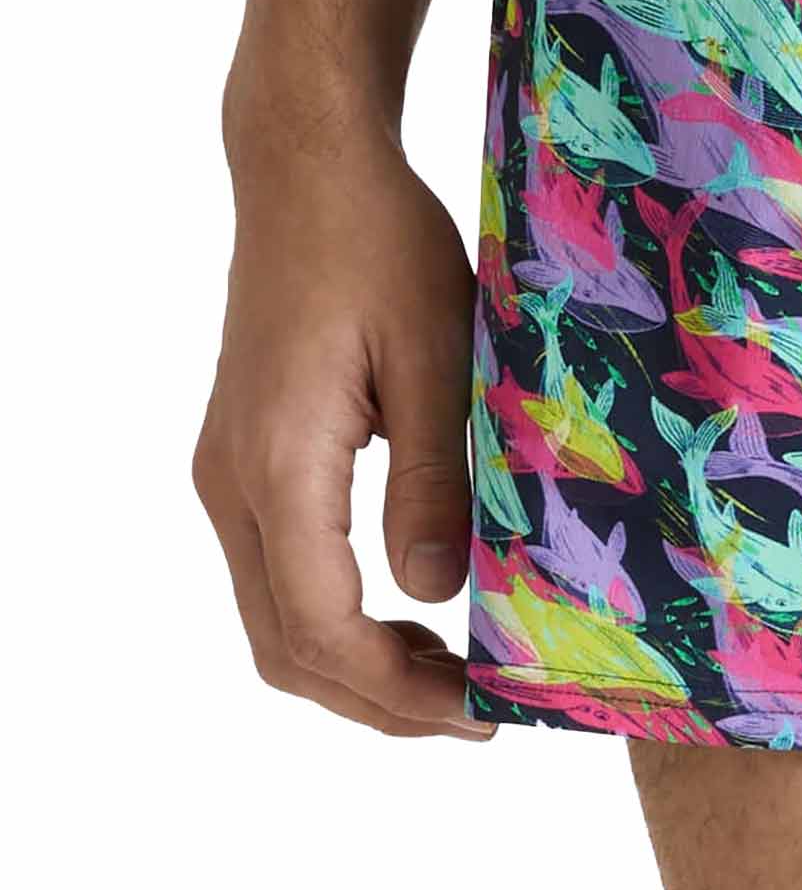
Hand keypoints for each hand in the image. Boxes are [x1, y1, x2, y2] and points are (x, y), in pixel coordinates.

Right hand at [193, 130, 491, 736]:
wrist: (308, 172)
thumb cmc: (381, 245)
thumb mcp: (437, 351)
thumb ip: (435, 475)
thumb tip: (437, 593)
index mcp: (278, 465)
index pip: (320, 627)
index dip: (398, 690)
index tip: (483, 713)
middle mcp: (233, 484)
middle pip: (286, 647)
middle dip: (379, 700)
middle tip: (480, 717)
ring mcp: (230, 475)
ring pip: (275, 620)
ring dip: (357, 667)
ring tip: (454, 680)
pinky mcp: (246, 458)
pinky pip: (279, 573)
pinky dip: (338, 619)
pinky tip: (410, 614)